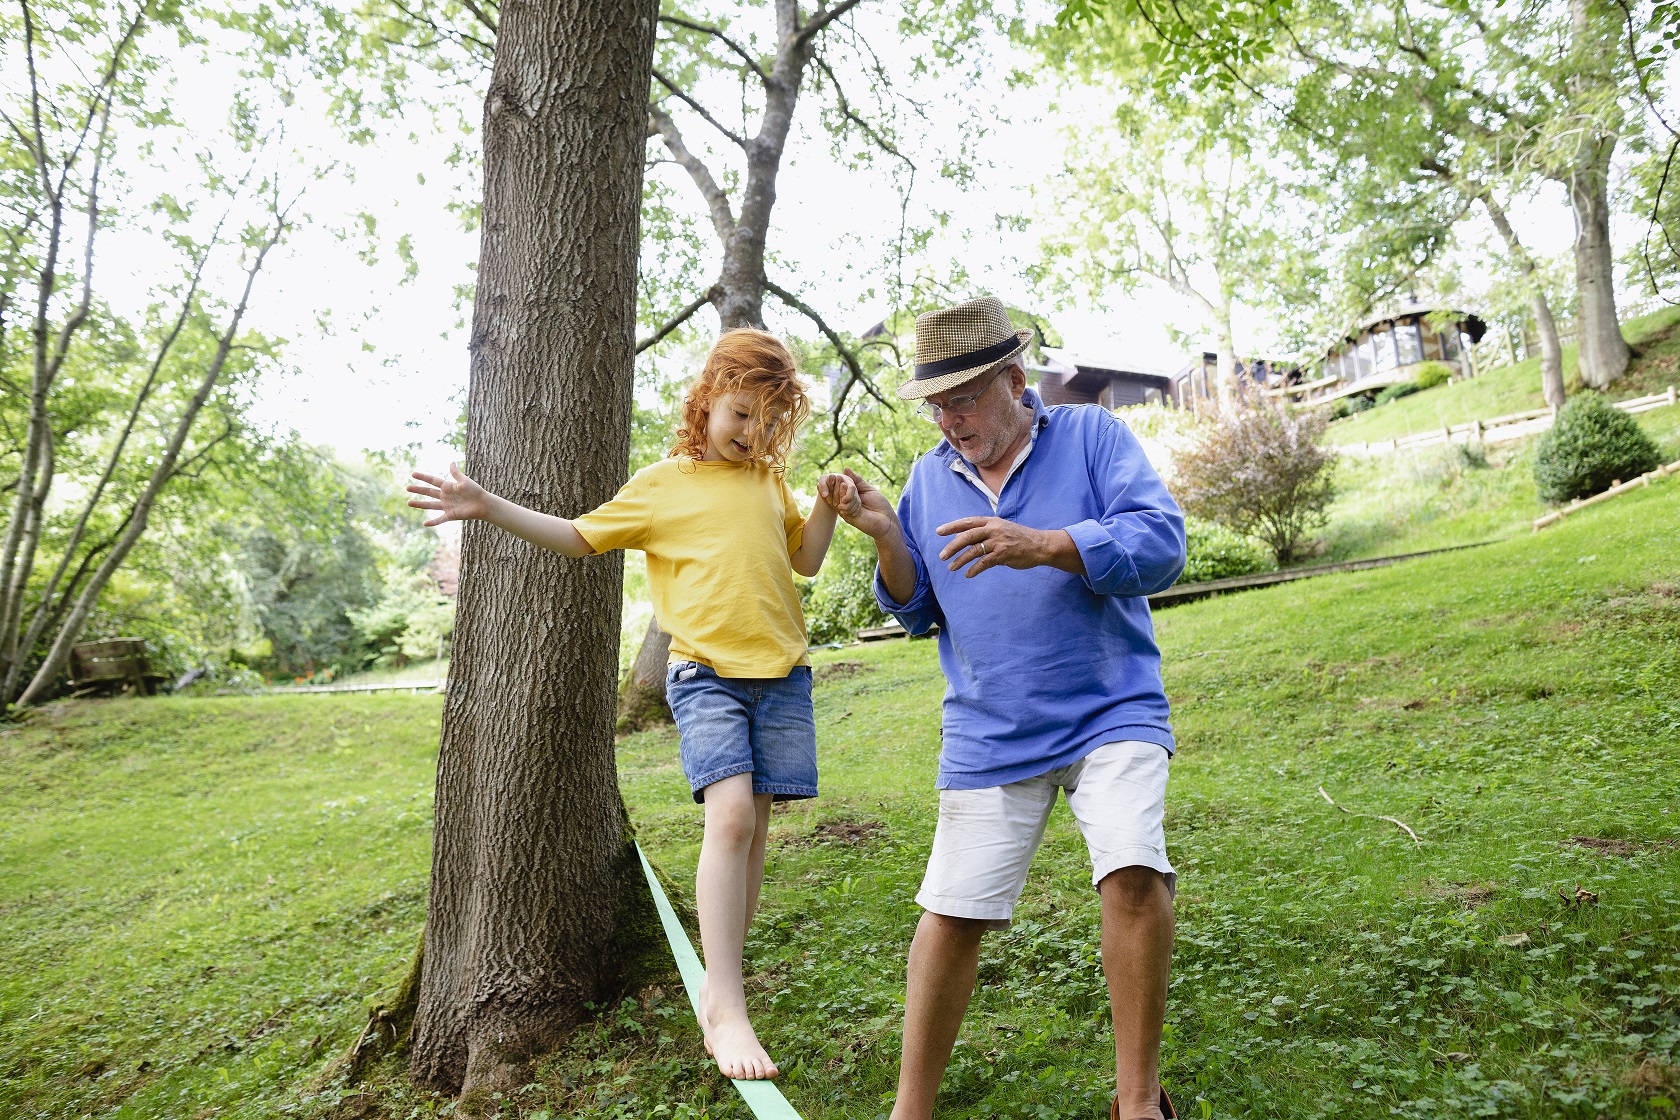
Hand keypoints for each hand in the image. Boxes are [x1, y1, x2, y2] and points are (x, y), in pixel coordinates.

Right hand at [407, 462, 490, 526]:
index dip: (423, 477)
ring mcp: (447, 506)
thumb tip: (451, 462)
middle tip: (407, 488)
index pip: (433, 481)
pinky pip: (440, 519)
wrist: (483, 504)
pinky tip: (424, 524)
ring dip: (420, 504)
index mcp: (448, 486)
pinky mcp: (451, 515)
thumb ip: (456, 473)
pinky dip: (433, 522)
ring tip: (409, 503)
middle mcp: (445, 496)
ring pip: (430, 505)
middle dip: (418, 490)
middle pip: (429, 492)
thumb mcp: (464, 481)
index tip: (413, 474)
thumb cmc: (475, 491)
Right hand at [819, 468, 898, 539]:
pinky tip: (859, 506)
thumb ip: (857, 480)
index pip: (837, 486)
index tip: (839, 477)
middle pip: (836, 490)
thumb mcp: (868, 489)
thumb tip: (845, 469)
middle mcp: (845, 503)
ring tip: (858, 498)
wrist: (886, 520)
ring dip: (850, 494)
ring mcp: (845, 510)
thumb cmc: (879, 505)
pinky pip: (844, 505)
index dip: (836, 480)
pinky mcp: (847, 516)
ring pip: (840, 497)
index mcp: (849, 496)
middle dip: (842, 485)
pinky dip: (852, 501)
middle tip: (851, 487)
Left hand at [936, 516, 1074, 577]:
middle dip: (952, 546)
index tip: (939, 531)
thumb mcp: (1002, 529)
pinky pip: (984, 563)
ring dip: (960, 560)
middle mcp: (994, 529)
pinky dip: (974, 569)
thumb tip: (964, 539)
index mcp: (992, 522)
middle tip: (941, 556)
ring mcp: (999, 542)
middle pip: (967, 535)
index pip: (968, 522)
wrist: (1040, 545)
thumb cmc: (1019, 538)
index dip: (952, 526)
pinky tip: (968, 574)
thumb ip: (985, 533)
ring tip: (951, 567)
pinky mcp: (1004, 554)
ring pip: (974, 550)